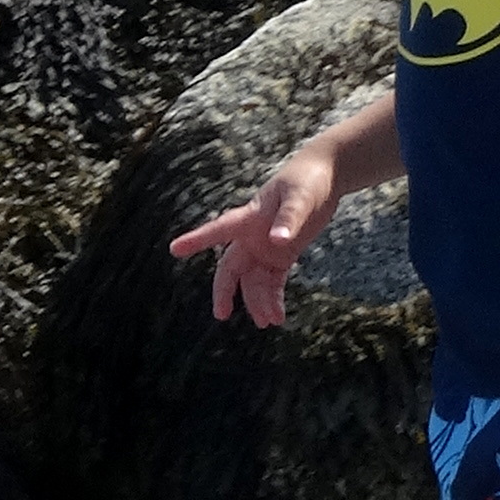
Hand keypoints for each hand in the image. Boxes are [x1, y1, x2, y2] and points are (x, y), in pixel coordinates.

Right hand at [169, 148, 337, 330]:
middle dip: (224, 291)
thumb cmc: (307, 180)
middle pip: (231, 268)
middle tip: (221, 314)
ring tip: (268, 322)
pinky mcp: (282, 255)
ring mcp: (265, 248)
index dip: (196, 240)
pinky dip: (273, 299)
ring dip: (257, 301)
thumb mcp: (300, 197)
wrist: (325, 177)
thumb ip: (289, 218)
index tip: (174, 249)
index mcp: (248, 217)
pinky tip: (276, 316)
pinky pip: (272, 282)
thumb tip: (278, 241)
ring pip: (253, 281)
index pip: (217, 229)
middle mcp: (251, 236)